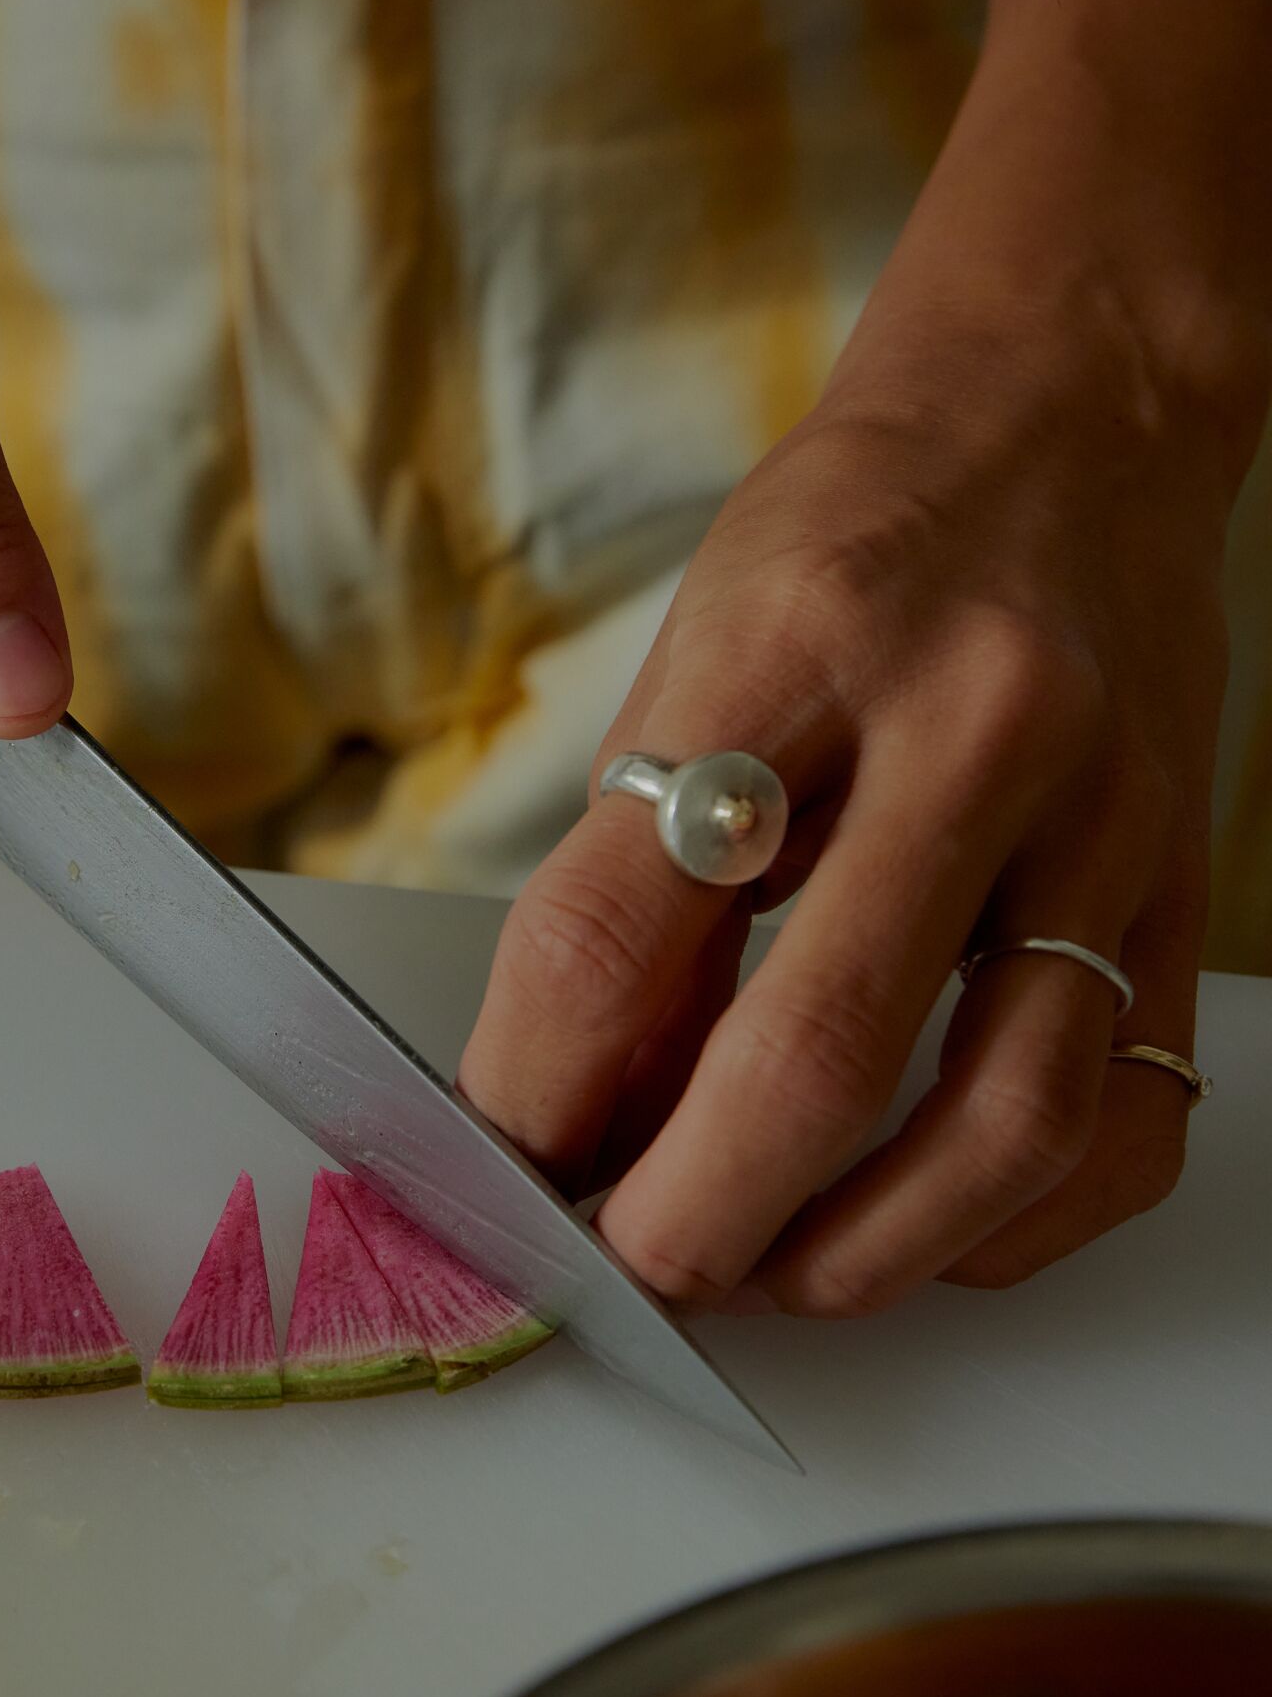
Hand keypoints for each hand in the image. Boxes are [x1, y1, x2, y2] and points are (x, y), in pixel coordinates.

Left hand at [459, 66, 1264, 1314]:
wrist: (1068, 421)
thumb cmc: (853, 542)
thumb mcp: (693, 657)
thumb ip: (633, 882)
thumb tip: (566, 1111)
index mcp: (793, 647)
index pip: (622, 926)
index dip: (536, 1093)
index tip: (509, 1171)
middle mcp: (971, 730)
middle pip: (818, 1050)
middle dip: (697, 1214)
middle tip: (637, 1266)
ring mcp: (1106, 820)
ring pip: (1007, 1119)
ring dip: (867, 1251)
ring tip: (776, 1275)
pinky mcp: (1188, 891)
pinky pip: (1126, 1120)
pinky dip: (1018, 1220)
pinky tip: (929, 1227)